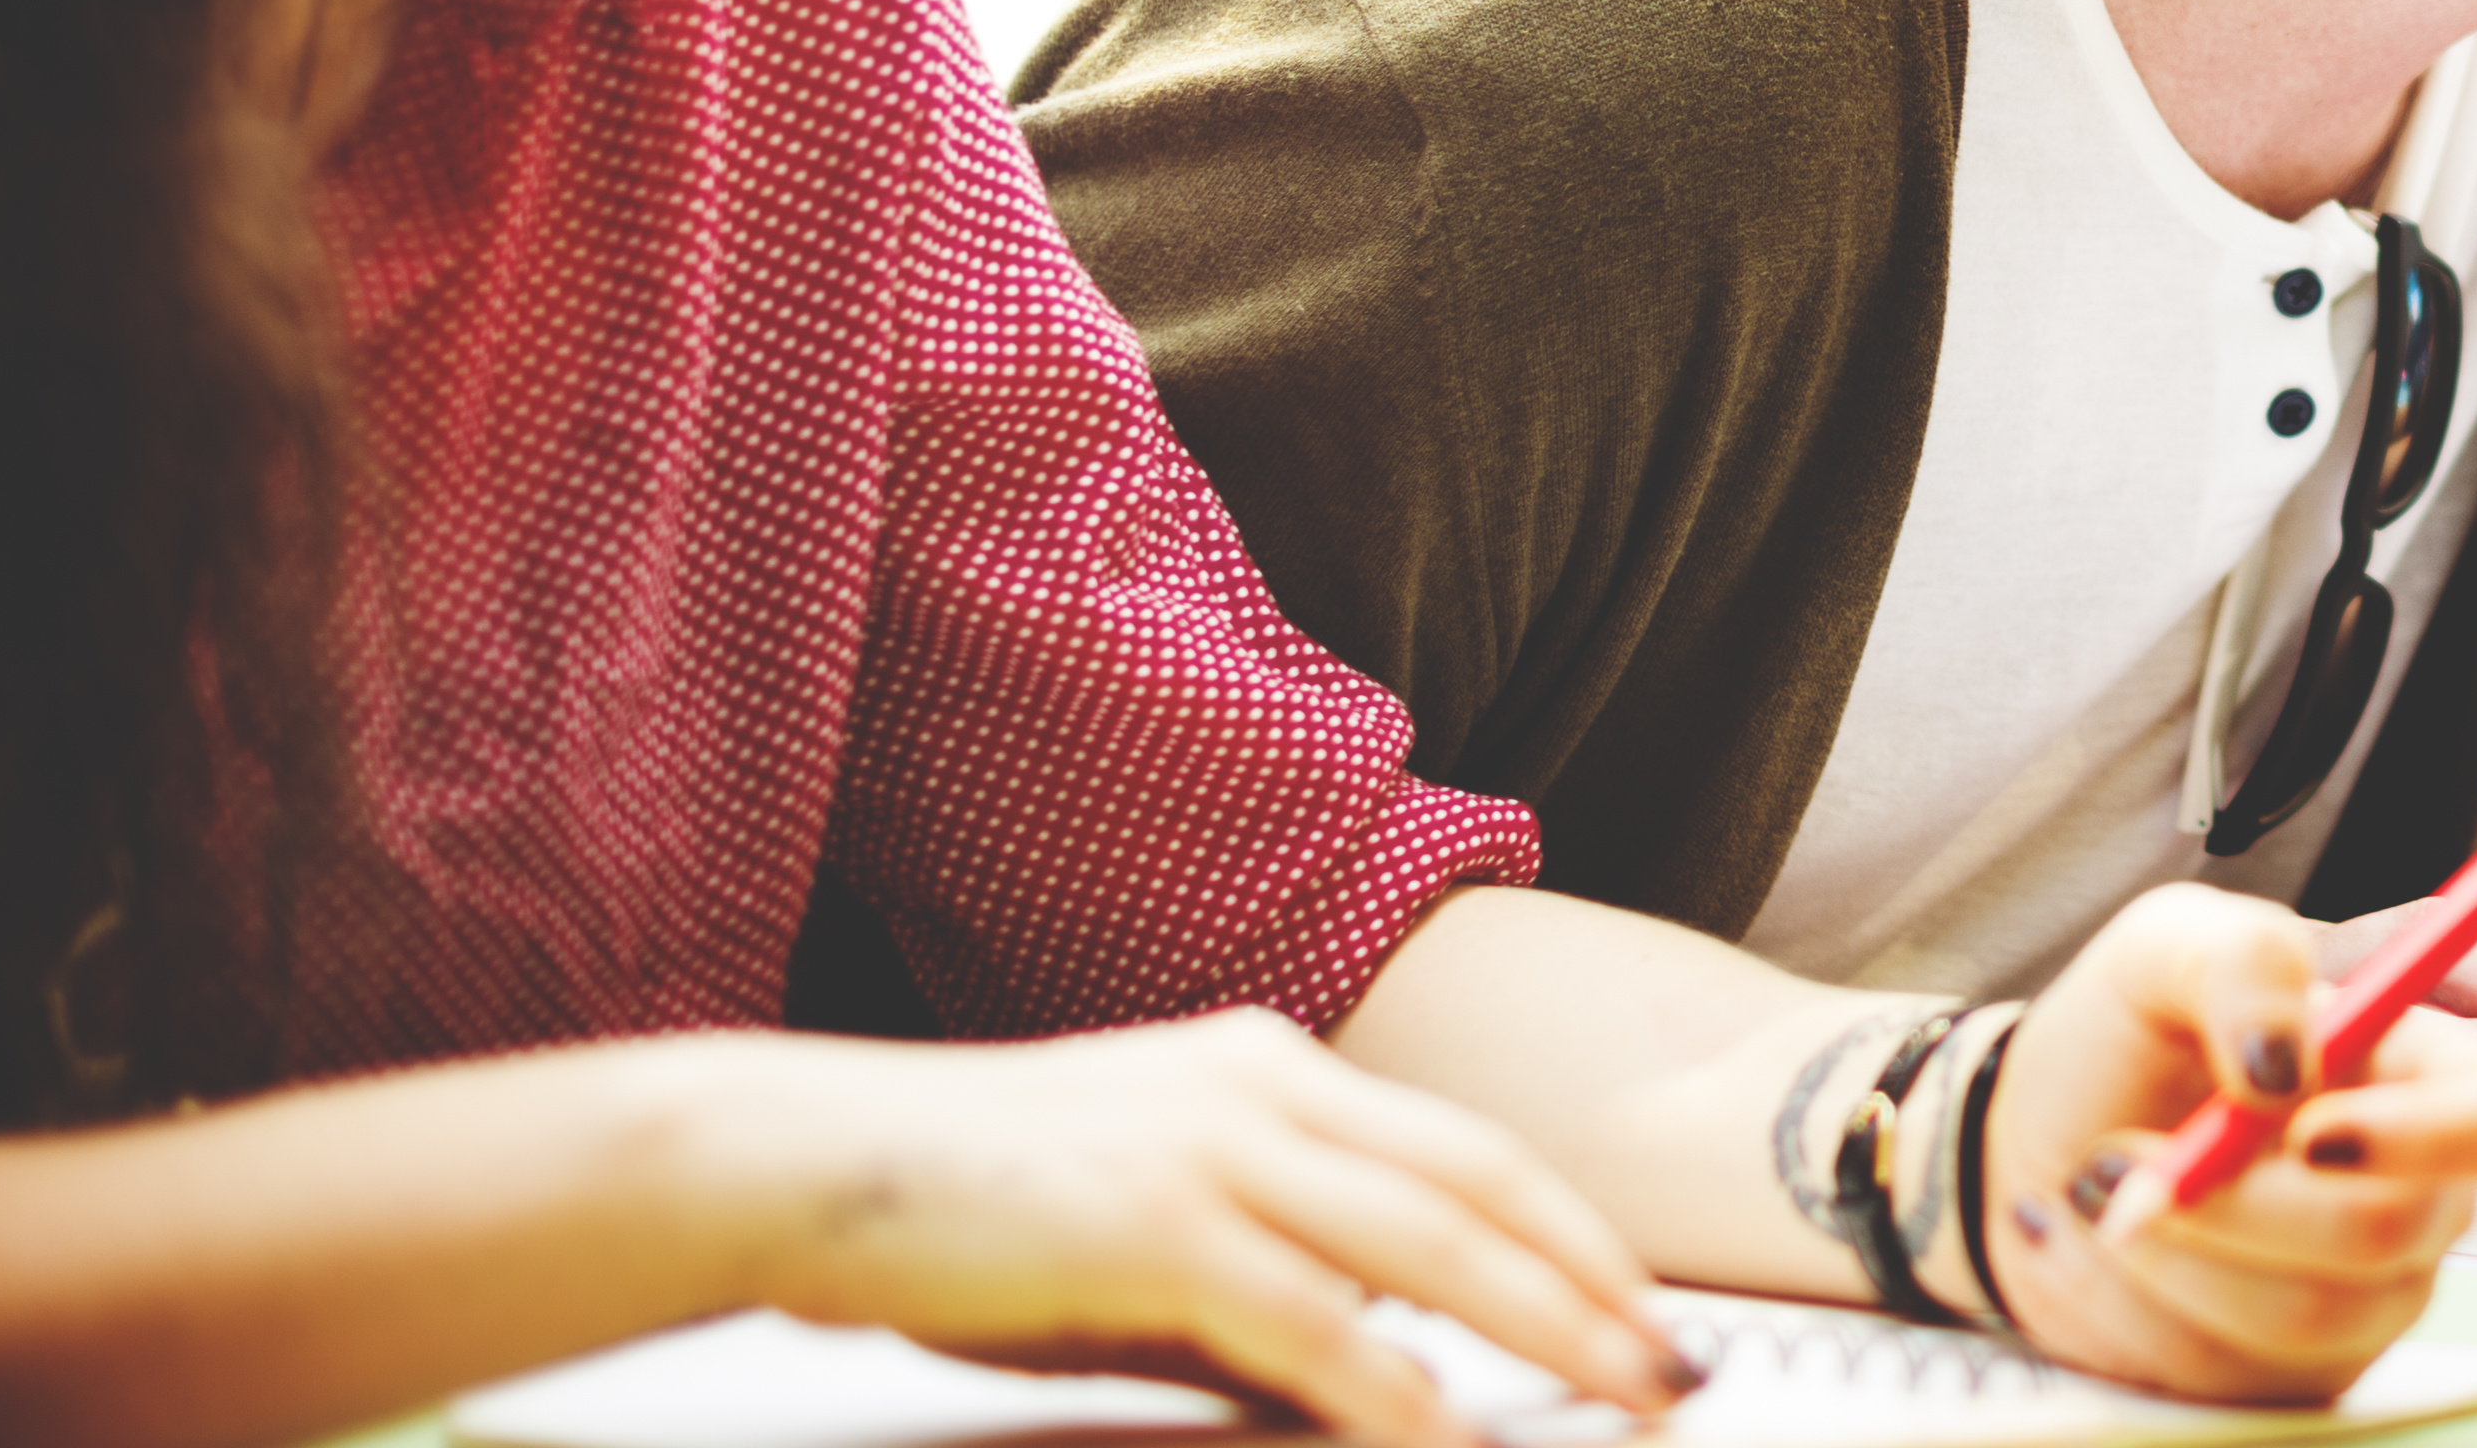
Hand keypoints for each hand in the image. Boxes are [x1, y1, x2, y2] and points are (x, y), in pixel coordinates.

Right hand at [690, 1011, 1677, 1447]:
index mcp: (1264, 1066)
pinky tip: (1452, 1438)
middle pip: (1481, 1183)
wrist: (798, 1163)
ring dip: (1545, 1325)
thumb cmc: (954, 1203)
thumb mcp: (1137, 1230)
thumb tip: (1362, 1375)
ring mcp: (1208, 1144)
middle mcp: (1257, 1084)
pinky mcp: (1151, 1222)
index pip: (1465, 1146)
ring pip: (1429, 1240)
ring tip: (1622, 1394)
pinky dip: (1399, 1386)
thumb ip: (1256, 1288)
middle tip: (1678, 1361)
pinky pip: (1314, 1318)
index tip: (1642, 1299)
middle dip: (1596, 1278)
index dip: (1569, 1226)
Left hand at [1983, 887, 2476, 1402]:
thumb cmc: (2127, 1040)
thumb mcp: (2162, 948)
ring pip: (2312, 1307)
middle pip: (2394, 1228)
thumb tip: (2289, 1066)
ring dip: (2179, 1249)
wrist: (2039, 1153)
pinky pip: (2250, 1361)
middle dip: (2244, 1203)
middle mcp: (2421, 1187)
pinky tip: (2117, 1245)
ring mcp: (2371, 1288)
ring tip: (2105, 1184)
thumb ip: (2241, 960)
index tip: (2303, 1130)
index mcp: (2422, 1071)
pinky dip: (2157, 1297)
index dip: (2426, 1134)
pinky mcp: (2304, 1364)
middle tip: (2131, 1162)